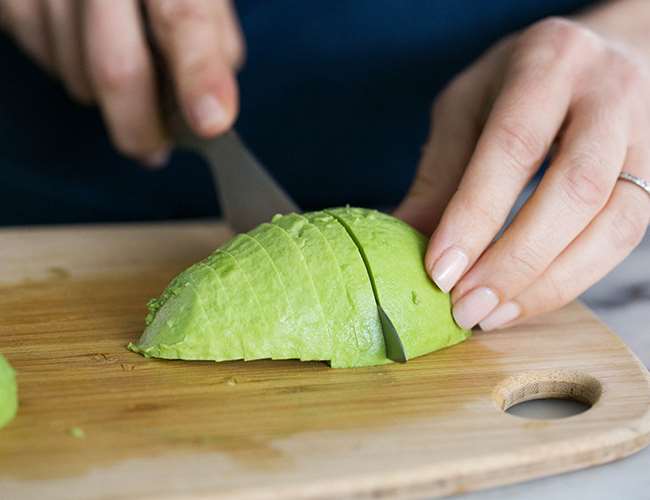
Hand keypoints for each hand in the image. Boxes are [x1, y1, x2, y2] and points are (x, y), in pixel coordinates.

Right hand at [0, 0, 243, 166]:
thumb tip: (209, 110)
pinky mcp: (11, 0)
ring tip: (122, 66)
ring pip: (78, 77)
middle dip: (140, 128)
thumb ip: (213, 42)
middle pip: (116, 68)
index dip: (199, 75)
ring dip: (106, 97)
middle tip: (156, 150)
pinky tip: (83, 44)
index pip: (182, 19)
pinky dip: (72, 71)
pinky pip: (45, 63)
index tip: (212, 123)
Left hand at [395, 18, 649, 330]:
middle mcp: (608, 94)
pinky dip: (571, 279)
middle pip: (575, 188)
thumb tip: (403, 240)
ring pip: (614, 223)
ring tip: (492, 314)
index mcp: (548, 63)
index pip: (513, 146)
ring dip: (548, 283)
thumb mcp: (465, 108)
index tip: (441, 272)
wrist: (593, 60)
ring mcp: (643, 136)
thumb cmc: (516, 84)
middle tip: (467, 307)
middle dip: (515, 260)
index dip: (476, 215)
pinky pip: (622, 239)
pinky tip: (526, 299)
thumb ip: (440, 173)